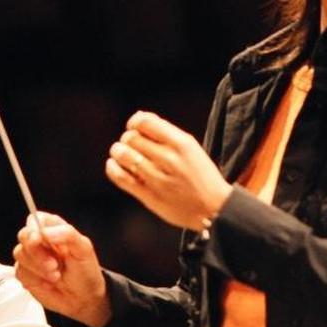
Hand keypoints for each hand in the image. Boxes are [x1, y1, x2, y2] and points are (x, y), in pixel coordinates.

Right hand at [12, 213, 110, 326]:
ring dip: (38, 269)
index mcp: (54, 229)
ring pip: (19, 255)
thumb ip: (67, 234)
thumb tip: (45, 232)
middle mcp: (40, 241)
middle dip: (37, 253)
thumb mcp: (84, 249)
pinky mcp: (26, 273)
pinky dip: (35, 280)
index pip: (35, 218)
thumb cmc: (85, 271)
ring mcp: (31, 257)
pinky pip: (19, 272)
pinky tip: (48, 284)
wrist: (82, 299)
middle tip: (54, 265)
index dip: (34, 229)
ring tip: (56, 276)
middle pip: (23, 236)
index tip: (39, 240)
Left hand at [105, 110, 231, 230]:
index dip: (134, 122)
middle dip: (127, 139)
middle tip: (130, 145)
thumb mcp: (191, 148)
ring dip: (118, 151)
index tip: (134, 127)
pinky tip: (114, 165)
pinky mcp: (149, 196)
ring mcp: (159, 178)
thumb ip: (166, 133)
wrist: (214, 209)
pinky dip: (112, 168)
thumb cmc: (201, 176)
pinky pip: (121, 177)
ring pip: (124, 154)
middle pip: (132, 137)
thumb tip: (139, 117)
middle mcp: (170, 159)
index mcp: (182, 143)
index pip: (145, 122)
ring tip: (120, 154)